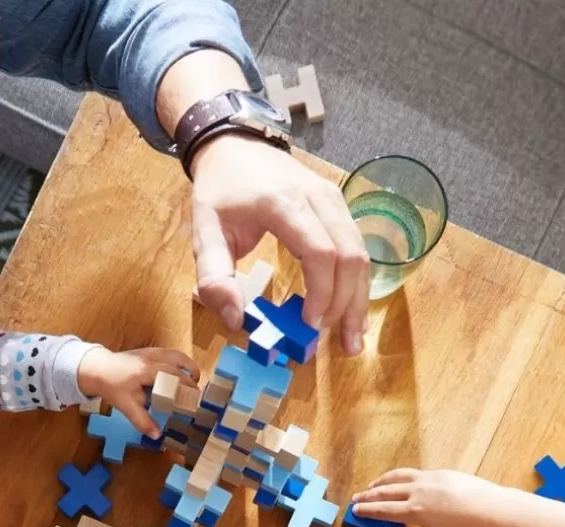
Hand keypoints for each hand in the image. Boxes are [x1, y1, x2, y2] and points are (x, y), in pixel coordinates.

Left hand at [77, 347, 199, 436]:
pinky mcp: (149, 350)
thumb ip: (142, 421)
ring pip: (177, 354)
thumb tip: (157, 436)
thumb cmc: (112, 386)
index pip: (174, 374)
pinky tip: (180, 374)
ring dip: (188, 366)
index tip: (194, 397)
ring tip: (194, 380)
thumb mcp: (126, 406)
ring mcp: (151, 351)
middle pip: (179, 362)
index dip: (187, 385)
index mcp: (147, 370)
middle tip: (196, 393)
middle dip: (191, 376)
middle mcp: (151, 357)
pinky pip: (170, 354)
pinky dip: (180, 363)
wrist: (97, 368)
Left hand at [190, 135, 370, 355]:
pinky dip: (357, 283)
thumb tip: (236, 320)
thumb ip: (214, 276)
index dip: (321, 293)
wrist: (235, 145)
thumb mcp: (203, 232)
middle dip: (346, 305)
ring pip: (361, 253)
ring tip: (352, 338)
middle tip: (337, 344)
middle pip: (350, 256)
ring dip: (359, 299)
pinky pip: (358, 247)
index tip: (310, 324)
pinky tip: (351, 311)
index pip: (319, 252)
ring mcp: (334, 198)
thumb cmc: (220, 191)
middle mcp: (317, 197)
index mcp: (282, 203)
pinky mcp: (340, 205)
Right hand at [352, 469, 495, 526]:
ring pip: (396, 477)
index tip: (355, 511)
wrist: (488, 507)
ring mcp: (426, 479)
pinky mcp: (436, 472)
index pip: (383, 510)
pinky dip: (397, 476)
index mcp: (414, 511)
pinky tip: (396, 480)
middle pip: (384, 492)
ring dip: (380, 482)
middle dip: (367, 496)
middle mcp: (415, 492)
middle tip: (356, 499)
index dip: (367, 511)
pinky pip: (410, 472)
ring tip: (371, 487)